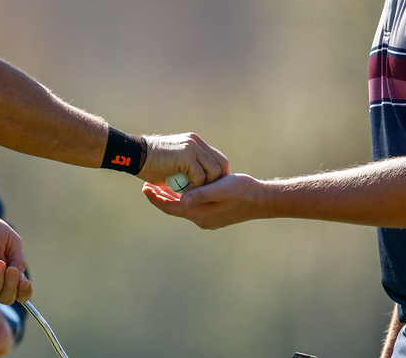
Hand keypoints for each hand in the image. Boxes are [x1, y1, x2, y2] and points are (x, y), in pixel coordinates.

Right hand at [139, 133, 228, 189]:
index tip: (214, 189)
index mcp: (195, 142)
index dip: (219, 174)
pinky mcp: (186, 156)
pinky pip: (199, 176)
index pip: (218, 158)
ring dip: (205, 186)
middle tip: (209, 195)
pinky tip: (184, 192)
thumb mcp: (175, 163)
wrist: (135, 155)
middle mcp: (196, 142)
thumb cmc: (151, 163)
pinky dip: (194, 188)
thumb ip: (189, 169)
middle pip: (221, 163)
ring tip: (194, 194)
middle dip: (218, 181)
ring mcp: (192, 147)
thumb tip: (199, 184)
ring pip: (213, 171)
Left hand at [142, 172, 263, 228]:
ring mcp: (207, 218)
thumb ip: (201, 194)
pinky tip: (181, 188)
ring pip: (183, 207)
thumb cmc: (242, 191)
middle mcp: (201, 219)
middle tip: (147, 184)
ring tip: (159, 185)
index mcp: (200, 214)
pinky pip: (192, 206)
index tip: (144, 188)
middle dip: (160, 197)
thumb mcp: (221, 189)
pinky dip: (183, 197)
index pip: (170, 207)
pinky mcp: (213, 214)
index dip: (156, 198)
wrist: (261, 200)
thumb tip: (182, 200)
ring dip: (171, 197)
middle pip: (174, 208)